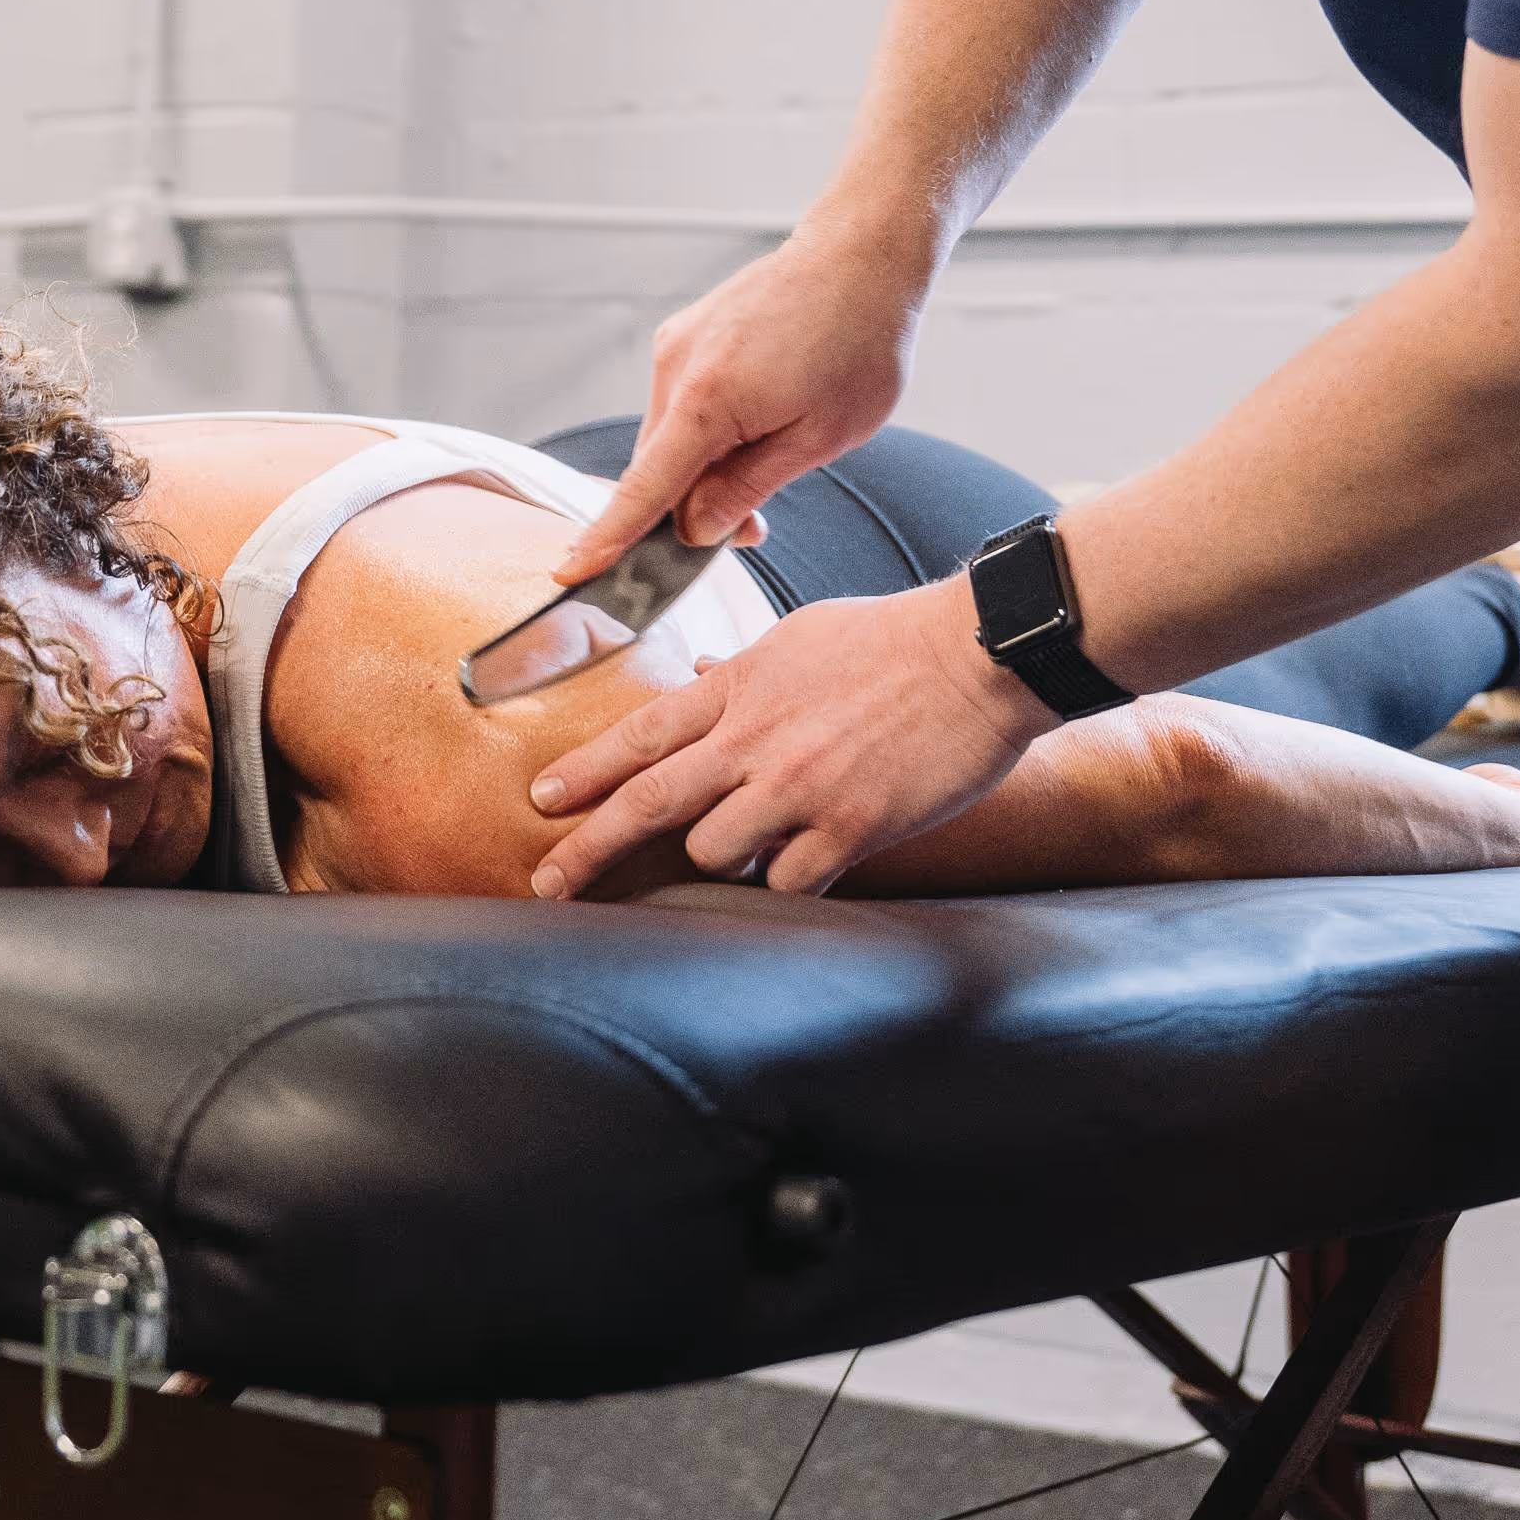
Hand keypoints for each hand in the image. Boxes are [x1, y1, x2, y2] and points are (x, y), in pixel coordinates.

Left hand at [526, 580, 1042, 897]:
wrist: (976, 654)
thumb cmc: (892, 640)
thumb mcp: (800, 637)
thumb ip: (741, 670)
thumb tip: (695, 674)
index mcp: (739, 685)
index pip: (641, 734)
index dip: (585, 771)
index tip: (542, 799)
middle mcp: (755, 739)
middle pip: (650, 803)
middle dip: (589, 848)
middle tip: (549, 882)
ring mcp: (798, 788)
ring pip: (714, 852)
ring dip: (718, 858)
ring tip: (743, 848)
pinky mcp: (849, 829)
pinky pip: (787, 882)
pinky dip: (784, 883)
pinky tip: (797, 871)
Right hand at [553, 210, 941, 581]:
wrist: (862, 253)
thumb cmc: (857, 342)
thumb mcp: (819, 437)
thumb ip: (747, 487)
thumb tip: (694, 528)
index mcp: (706, 401)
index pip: (644, 489)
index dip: (608, 538)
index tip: (570, 573)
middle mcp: (675, 368)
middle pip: (657, 469)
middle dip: (691, 510)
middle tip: (754, 530)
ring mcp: (676, 345)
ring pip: (670, 437)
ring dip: (703, 468)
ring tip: (773, 459)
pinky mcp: (687, 334)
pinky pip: (680, 403)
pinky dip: (705, 430)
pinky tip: (760, 420)